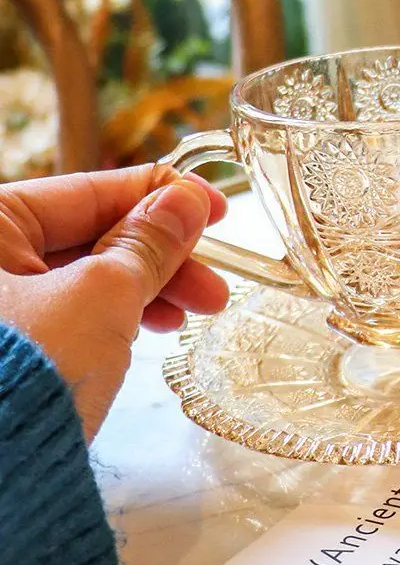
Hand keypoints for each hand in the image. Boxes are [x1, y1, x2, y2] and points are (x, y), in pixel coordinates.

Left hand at [0, 164, 229, 439]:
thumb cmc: (28, 373)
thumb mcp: (103, 295)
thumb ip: (150, 242)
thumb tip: (188, 199)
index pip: (89, 191)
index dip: (162, 196)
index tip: (214, 205)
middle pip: (93, 236)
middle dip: (165, 256)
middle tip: (215, 279)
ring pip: (91, 276)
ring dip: (152, 287)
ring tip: (199, 311)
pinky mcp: (13, 345)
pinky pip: (77, 310)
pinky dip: (122, 312)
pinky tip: (159, 325)